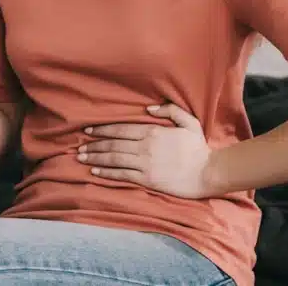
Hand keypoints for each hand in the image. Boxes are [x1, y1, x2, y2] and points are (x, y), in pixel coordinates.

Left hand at [78, 104, 213, 198]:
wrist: (208, 173)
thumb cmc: (198, 148)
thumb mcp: (188, 122)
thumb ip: (169, 110)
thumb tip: (148, 108)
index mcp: (152, 131)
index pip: (121, 129)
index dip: (102, 130)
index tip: (88, 131)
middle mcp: (145, 146)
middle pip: (113, 144)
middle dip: (94, 144)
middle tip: (79, 146)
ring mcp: (145, 164)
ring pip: (114, 159)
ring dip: (96, 158)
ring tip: (81, 158)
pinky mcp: (147, 180)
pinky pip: (122, 175)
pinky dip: (107, 173)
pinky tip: (95, 172)